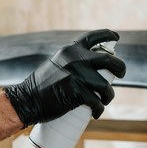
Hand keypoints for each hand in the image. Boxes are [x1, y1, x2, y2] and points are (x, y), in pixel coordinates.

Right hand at [4, 29, 125, 127]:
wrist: (25, 100)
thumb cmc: (41, 85)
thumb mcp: (56, 64)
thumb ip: (71, 62)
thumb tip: (92, 66)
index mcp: (70, 50)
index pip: (93, 37)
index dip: (107, 35)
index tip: (116, 36)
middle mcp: (76, 59)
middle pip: (109, 61)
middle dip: (120, 67)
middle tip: (121, 74)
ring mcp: (77, 75)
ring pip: (106, 86)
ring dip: (108, 96)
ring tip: (103, 101)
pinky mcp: (77, 93)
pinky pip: (97, 102)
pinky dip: (99, 110)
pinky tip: (96, 113)